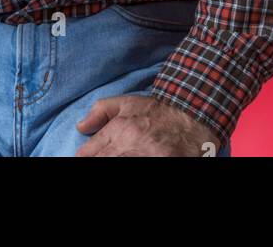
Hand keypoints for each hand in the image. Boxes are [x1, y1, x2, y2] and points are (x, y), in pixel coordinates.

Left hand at [75, 94, 222, 156]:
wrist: (191, 116)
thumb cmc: (157, 112)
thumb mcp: (127, 103)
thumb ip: (100, 111)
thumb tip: (80, 127)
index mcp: (117, 130)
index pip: (88, 153)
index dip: (85, 156)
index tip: (86, 157)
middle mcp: (128, 146)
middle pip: (101, 160)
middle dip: (98, 160)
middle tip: (103, 157)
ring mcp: (144, 157)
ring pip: (115, 164)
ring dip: (110, 163)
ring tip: (121, 156)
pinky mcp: (161, 164)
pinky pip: (139, 169)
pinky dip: (132, 164)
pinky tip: (132, 160)